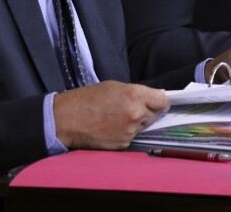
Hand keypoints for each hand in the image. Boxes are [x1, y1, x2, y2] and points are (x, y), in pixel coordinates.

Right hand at [53, 80, 169, 149]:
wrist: (67, 119)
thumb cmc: (88, 99)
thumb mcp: (115, 87)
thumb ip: (137, 92)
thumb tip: (155, 97)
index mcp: (135, 95)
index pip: (163, 101)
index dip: (160, 102)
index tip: (157, 103)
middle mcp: (136, 114)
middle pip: (154, 115)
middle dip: (146, 113)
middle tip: (129, 109)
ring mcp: (130, 131)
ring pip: (143, 127)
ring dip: (135, 124)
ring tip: (116, 118)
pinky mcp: (123, 144)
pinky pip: (132, 138)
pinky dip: (125, 134)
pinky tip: (111, 128)